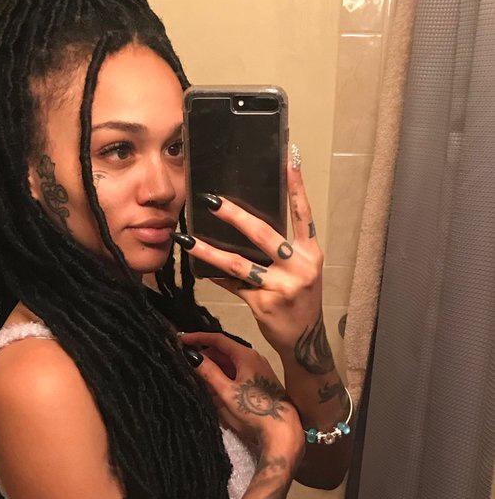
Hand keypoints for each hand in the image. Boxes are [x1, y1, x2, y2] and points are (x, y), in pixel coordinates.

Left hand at [177, 146, 324, 362]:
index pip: (303, 213)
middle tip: (211, 200)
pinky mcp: (263, 304)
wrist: (306, 341)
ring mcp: (281, 287)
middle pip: (263, 234)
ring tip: (187, 238)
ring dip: (209, 250)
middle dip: (234, 215)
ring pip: (238, 263)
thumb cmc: (300, 301)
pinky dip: (217, 277)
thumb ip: (284, 251)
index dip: (297, 185)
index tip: (289, 158)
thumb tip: (249, 226)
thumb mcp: (301, 272)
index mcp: (311, 253)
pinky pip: (233, 285)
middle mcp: (299, 267)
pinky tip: (199, 269)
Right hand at [180, 331, 304, 461]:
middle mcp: (253, 358)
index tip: (181, 339)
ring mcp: (258, 369)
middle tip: (186, 361)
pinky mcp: (259, 381)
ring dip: (214, 366)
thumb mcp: (227, 392)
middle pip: (224, 350)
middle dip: (205, 354)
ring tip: (197, 375)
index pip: (218, 339)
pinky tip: (214, 385)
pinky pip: (237, 372)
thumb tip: (192, 356)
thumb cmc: (253, 409)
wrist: (281, 429)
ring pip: (230, 362)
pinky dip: (223, 375)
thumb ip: (209, 373)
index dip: (198, 337)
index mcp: (246, 355)